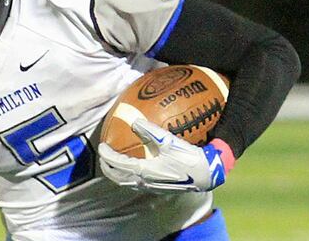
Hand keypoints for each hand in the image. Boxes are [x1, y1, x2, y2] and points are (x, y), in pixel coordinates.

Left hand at [98, 119, 226, 192]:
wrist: (207, 175)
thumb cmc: (189, 158)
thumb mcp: (169, 141)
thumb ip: (150, 131)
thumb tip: (134, 120)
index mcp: (144, 171)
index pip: (118, 164)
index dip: (107, 155)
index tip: (101, 146)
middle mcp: (144, 182)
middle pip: (118, 178)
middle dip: (107, 168)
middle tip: (103, 156)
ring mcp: (151, 187)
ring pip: (126, 183)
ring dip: (116, 174)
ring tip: (113, 163)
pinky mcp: (158, 189)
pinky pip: (136, 184)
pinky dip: (127, 177)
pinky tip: (133, 168)